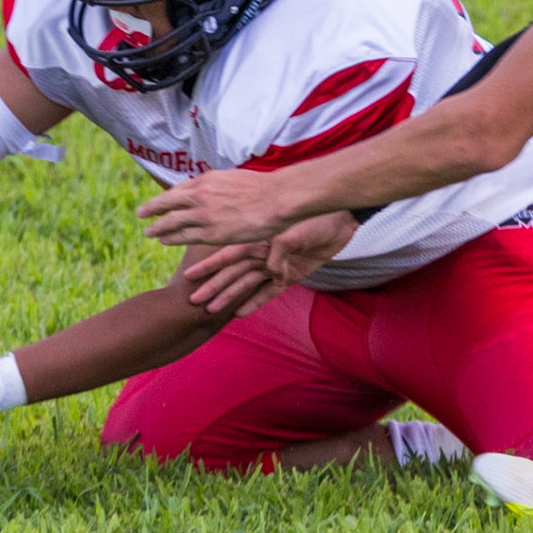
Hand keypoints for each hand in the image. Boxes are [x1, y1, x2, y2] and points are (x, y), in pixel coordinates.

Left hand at [137, 168, 295, 246]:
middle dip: (152, 209)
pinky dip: (171, 238)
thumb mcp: (233, 178)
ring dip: (158, 227)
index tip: (159, 201)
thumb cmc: (262, 189)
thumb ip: (218, 184)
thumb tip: (211, 186)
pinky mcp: (211, 233)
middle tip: (141, 214)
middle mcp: (200, 196)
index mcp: (206, 180)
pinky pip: (184, 236)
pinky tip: (165, 241)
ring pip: (172, 222)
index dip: (167, 197)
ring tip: (149, 232)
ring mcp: (204, 215)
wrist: (276, 199)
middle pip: (168, 203)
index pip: (179, 189)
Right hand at [183, 211, 359, 314]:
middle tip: (194, 301)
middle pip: (233, 273)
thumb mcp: (296, 231)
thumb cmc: (317, 219)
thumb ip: (279, 250)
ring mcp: (276, 266)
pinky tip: (239, 314)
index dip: (210, 266)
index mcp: (259, 238)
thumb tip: (271, 271)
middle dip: (214, 286)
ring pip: (247, 284)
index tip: (189, 276)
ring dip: (229, 297)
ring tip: (211, 311)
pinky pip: (269, 292)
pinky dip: (255, 302)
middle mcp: (263, 253)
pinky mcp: (290, 277)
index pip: (229, 254)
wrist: (342, 221)